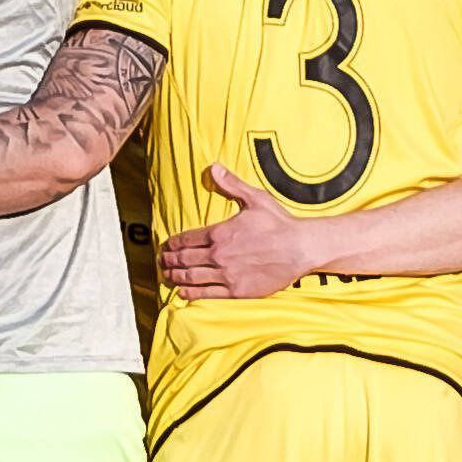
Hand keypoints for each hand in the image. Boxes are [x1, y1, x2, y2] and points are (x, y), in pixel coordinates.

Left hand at [159, 164, 318, 299]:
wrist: (300, 248)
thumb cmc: (279, 222)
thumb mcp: (255, 198)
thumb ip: (231, 185)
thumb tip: (213, 168)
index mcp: (219, 233)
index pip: (186, 239)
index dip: (172, 243)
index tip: (165, 246)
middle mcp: (218, 255)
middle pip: (184, 259)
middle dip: (169, 260)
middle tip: (161, 261)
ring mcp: (226, 274)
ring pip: (191, 277)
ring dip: (175, 276)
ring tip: (167, 276)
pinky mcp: (236, 290)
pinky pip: (207, 293)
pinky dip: (191, 293)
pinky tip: (182, 293)